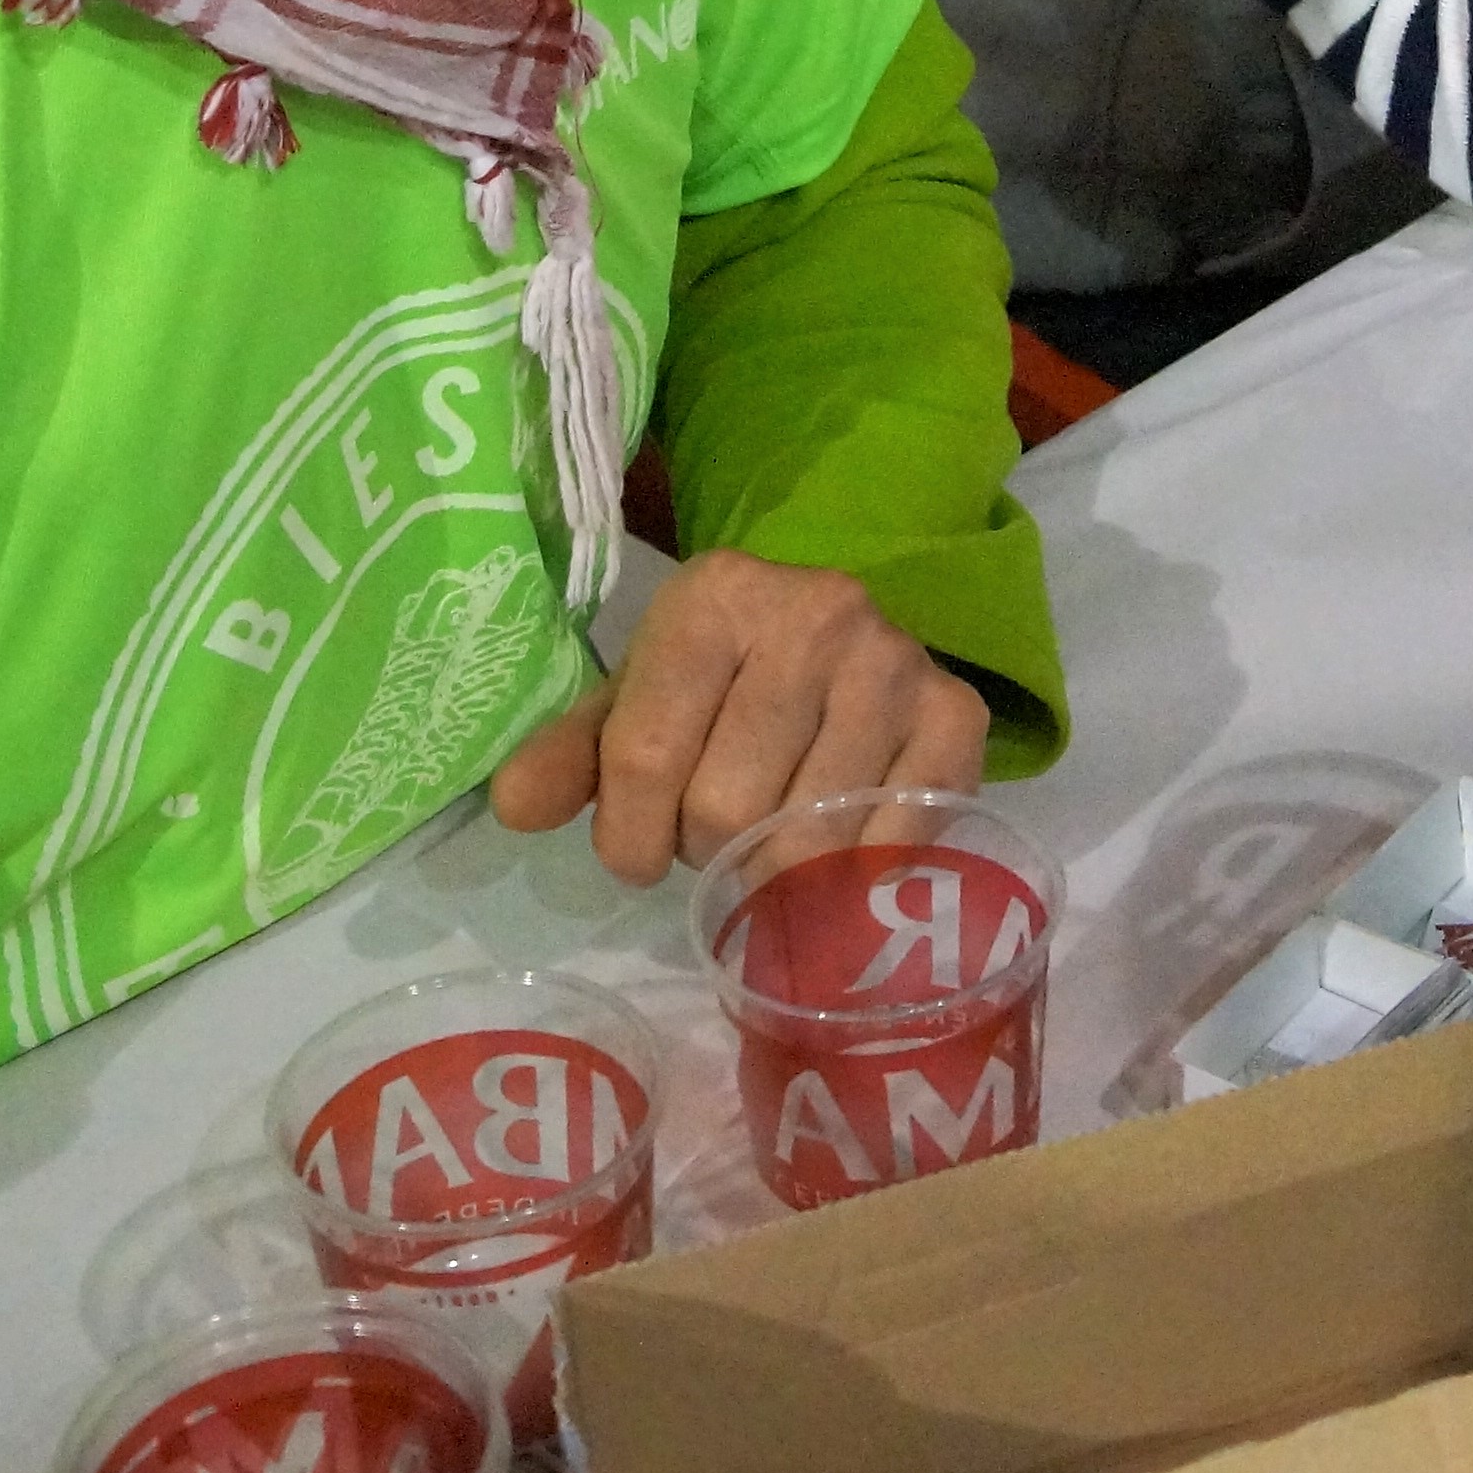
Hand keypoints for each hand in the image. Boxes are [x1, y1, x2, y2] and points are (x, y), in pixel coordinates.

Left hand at [488, 550, 987, 886]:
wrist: (847, 645)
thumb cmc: (724, 684)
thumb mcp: (637, 703)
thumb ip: (569, 756)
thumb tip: (514, 809)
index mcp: (715, 595)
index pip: (642, 760)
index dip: (630, 837)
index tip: (641, 849)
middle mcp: (814, 611)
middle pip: (724, 809)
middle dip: (707, 851)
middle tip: (721, 832)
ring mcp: (894, 661)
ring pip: (804, 840)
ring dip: (774, 873)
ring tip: (771, 839)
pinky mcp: (958, 715)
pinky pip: (887, 846)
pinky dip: (853, 876)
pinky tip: (836, 845)